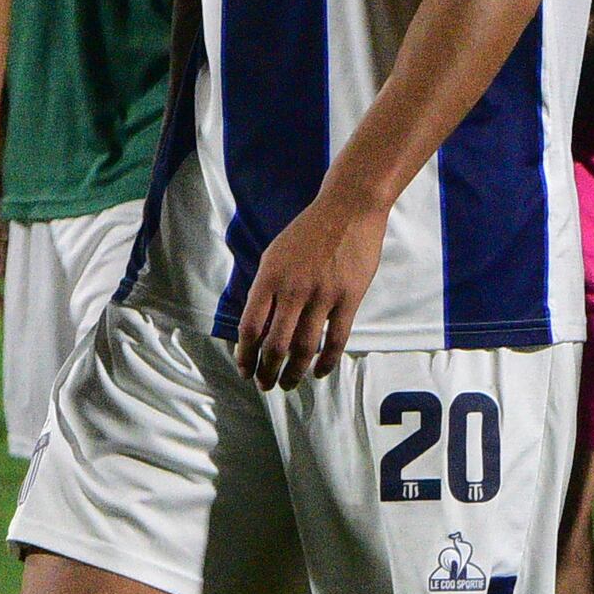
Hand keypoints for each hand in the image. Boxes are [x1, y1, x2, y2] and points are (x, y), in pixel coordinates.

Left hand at [232, 181, 392, 387]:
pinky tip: (319, 371)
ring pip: (304, 347)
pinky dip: (326, 360)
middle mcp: (294, 290)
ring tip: (288, 384)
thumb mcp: (275, 254)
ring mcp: (323, 295)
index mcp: (270, 278)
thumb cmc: (310, 231)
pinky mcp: (349, 297)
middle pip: (275, 344)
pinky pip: (336, 338)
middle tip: (264, 385)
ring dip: (294, 372)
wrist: (349, 208)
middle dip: (267, 371)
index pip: (250, 327)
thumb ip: (267, 289)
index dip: (245, 355)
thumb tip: (260, 325)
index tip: (244, 369)